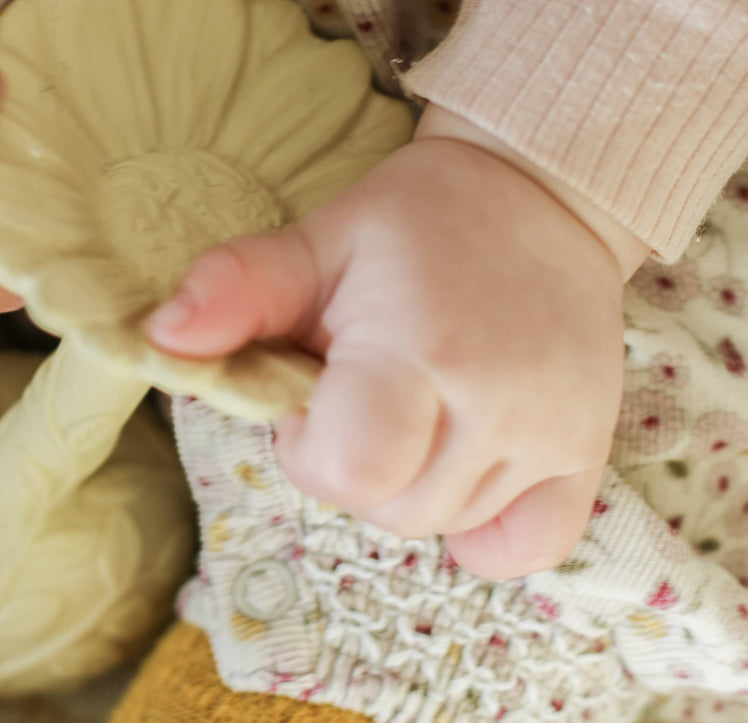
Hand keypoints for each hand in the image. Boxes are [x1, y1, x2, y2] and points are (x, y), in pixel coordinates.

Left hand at [146, 105, 648, 578]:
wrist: (537, 197)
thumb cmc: (413, 224)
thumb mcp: (316, 241)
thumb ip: (236, 290)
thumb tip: (159, 340)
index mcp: (418, 348)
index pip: (346, 472)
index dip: (310, 446)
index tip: (318, 391)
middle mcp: (495, 403)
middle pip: (391, 509)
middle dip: (354, 464)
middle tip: (366, 390)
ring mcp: (550, 434)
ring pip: (443, 526)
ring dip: (409, 485)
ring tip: (415, 404)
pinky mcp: (588, 453)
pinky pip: (523, 549)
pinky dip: (484, 529)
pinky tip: (464, 464)